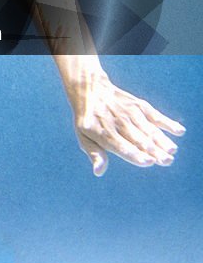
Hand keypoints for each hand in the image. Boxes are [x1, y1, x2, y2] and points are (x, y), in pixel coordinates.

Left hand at [70, 73, 184, 175]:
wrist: (89, 90)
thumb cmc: (88, 120)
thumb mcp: (84, 136)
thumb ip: (94, 153)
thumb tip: (98, 172)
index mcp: (104, 133)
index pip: (121, 146)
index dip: (135, 154)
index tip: (148, 161)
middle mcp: (118, 123)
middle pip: (138, 139)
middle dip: (153, 150)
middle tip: (166, 160)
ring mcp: (129, 114)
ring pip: (148, 129)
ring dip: (161, 140)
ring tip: (172, 151)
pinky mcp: (138, 106)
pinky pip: (154, 115)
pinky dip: (167, 122)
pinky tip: (179, 131)